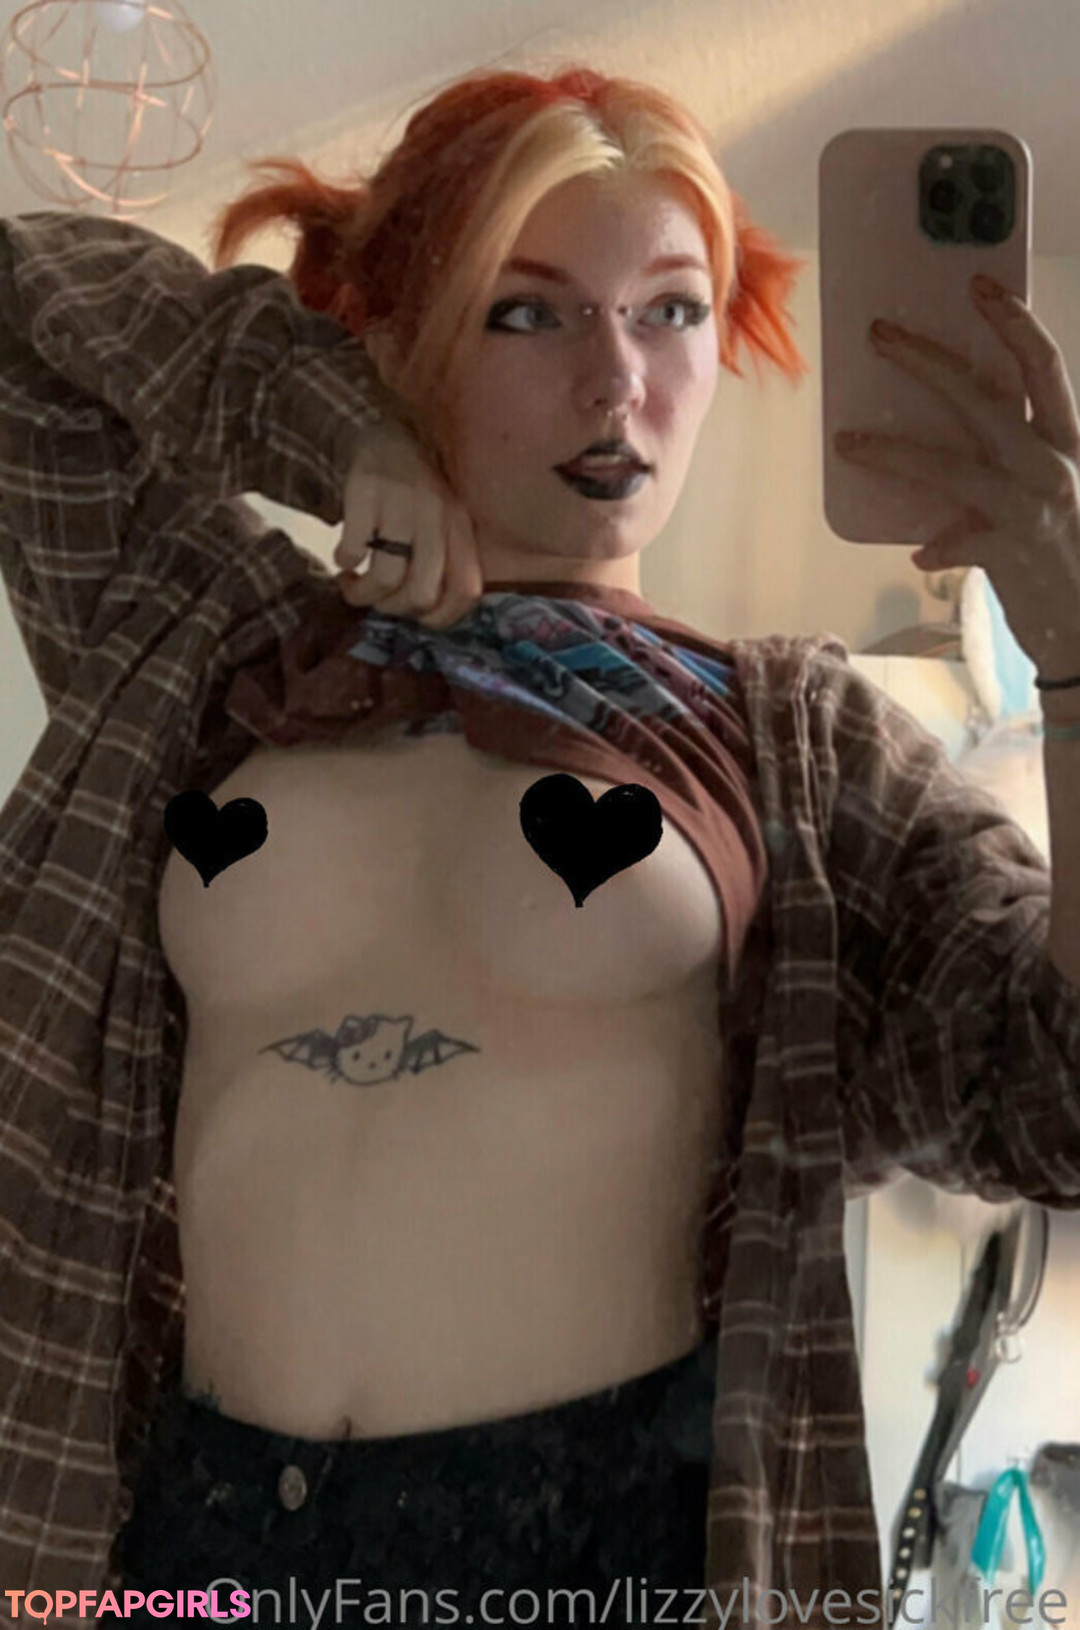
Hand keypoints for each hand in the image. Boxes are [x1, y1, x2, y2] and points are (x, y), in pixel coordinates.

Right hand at [334, 417, 483, 629]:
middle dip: (393, 609)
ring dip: (362, 594)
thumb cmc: (414, 496)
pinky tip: (343, 558)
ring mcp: (401, 505)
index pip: (466, 591)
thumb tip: (426, 614)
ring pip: (386, 578)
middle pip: (421, 593)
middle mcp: (437, 518)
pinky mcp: (366, 494)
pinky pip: (353, 549)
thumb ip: (445, 562)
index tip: (417, 619)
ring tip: (352, 585)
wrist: (383, 436)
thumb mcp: (444, 523)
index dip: (441, 618)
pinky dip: (343, 561)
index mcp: (460, 530)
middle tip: (377, 600)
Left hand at [833, 277, 1079, 681]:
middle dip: (926, 360)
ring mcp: (1035, 505)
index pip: (1043, 366)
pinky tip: (923, 556)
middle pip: (984, 394)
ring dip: (893, 450)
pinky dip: (938, 547)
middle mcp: (1057, 463)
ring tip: (848, 441)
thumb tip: (949, 462)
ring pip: (952, 462)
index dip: (1013, 320)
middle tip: (879, 334)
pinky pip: (956, 541)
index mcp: (1068, 441)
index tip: (979, 284)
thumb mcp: (1055, 498)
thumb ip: (1010, 470)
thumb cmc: (1071, 557)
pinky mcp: (1013, 551)